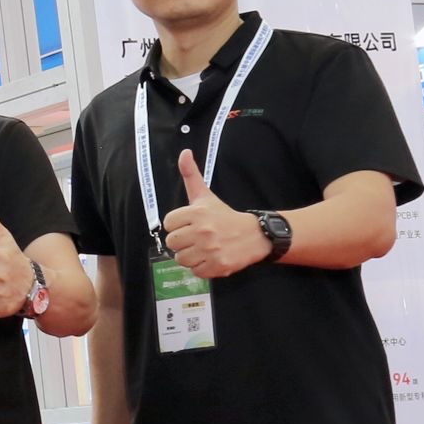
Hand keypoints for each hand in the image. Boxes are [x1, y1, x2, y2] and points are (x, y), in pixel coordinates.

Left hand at [161, 150, 272, 280]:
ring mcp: (211, 250)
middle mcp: (203, 231)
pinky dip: (202, 268)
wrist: (255, 235)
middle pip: (172, 243)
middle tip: (196, 238)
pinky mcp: (218, 266)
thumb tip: (184, 152)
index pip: (168, 223)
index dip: (177, 225)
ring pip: (181, 259)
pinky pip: (195, 272)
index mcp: (197, 212)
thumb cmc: (224, 216)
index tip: (190, 224)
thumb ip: (191, 175)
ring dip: (190, 256)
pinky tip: (211, 258)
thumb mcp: (206, 195)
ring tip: (203, 249)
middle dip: (182, 242)